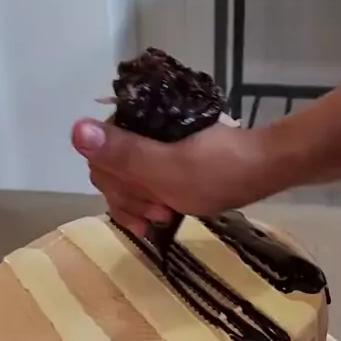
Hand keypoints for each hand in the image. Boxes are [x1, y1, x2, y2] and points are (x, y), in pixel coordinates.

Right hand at [71, 118, 260, 234]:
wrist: (265, 168)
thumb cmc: (219, 172)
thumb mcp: (167, 169)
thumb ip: (123, 154)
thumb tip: (76, 129)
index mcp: (134, 123)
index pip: (99, 161)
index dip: (118, 191)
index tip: (148, 208)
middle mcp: (140, 127)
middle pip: (112, 171)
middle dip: (130, 199)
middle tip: (161, 214)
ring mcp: (156, 142)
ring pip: (129, 179)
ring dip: (142, 204)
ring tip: (167, 217)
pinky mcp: (172, 154)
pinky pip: (148, 179)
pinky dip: (152, 199)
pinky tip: (166, 213)